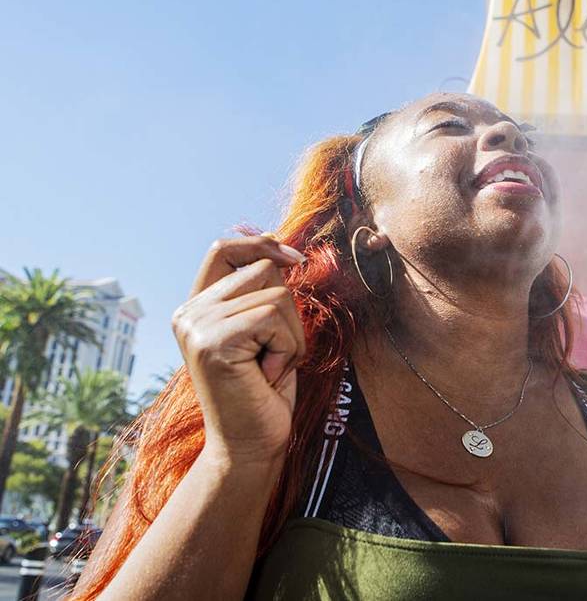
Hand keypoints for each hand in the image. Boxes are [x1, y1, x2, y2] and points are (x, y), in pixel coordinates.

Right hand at [171, 236, 307, 466]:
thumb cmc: (265, 391)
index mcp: (197, 307)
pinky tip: (267, 375)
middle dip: (288, 311)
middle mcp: (189, 313)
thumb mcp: (264, 333)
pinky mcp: (213, 342)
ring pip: (277, 295)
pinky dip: (287, 349)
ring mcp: (197, 326)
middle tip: (273, 353)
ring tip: (269, 367)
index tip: (295, 258)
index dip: (261, 243)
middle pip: (263, 269)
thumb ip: (261, 294)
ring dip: (291, 335)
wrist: (251, 445)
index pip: (224, 249)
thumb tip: (283, 251)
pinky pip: (275, 318)